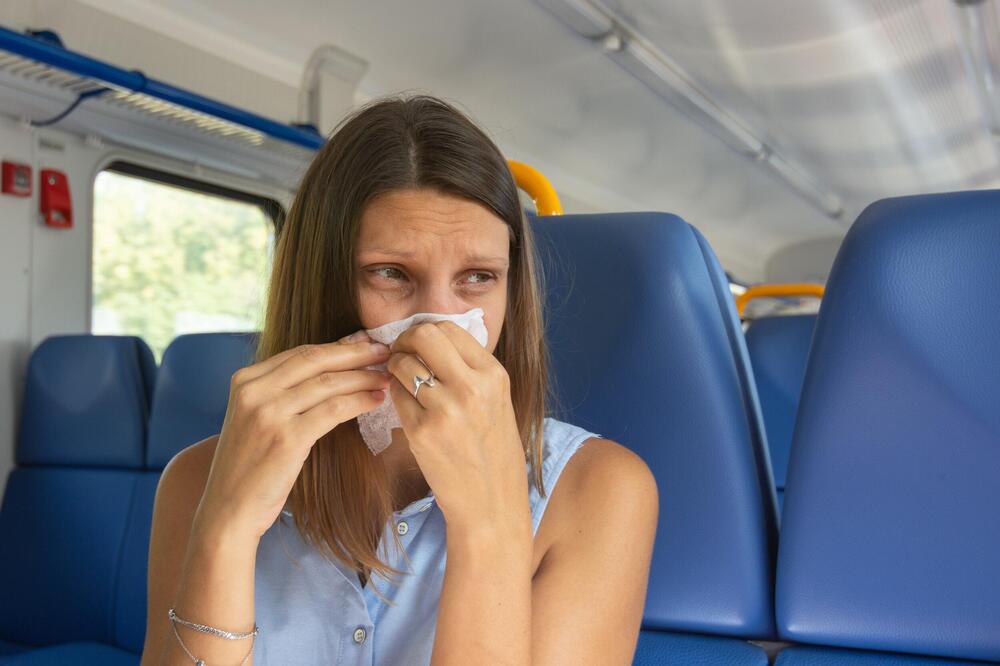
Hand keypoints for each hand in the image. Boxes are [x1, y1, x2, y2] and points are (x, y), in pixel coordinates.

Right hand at [193, 330, 391, 542]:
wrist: (228, 510)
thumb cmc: (249, 467)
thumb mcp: (256, 418)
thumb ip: (282, 392)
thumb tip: (331, 368)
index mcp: (245, 380)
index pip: (300, 352)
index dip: (338, 346)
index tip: (366, 343)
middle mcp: (254, 390)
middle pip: (316, 360)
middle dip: (356, 354)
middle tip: (385, 351)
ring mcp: (268, 413)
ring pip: (329, 383)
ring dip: (364, 378)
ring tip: (387, 378)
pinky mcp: (286, 437)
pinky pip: (333, 410)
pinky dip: (359, 401)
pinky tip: (376, 401)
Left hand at [387, 321, 529, 535]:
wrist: (491, 502)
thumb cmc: (492, 451)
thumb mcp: (497, 401)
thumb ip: (470, 369)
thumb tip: (433, 338)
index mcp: (493, 375)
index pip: (449, 328)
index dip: (426, 331)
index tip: (418, 344)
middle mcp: (472, 388)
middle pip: (424, 335)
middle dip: (405, 340)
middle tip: (401, 354)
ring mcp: (446, 410)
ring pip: (403, 364)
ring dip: (395, 368)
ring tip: (401, 383)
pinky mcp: (422, 432)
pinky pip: (395, 395)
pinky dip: (394, 395)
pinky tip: (405, 407)